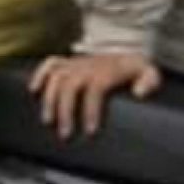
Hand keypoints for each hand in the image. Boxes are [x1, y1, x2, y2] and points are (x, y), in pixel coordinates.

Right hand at [29, 52, 161, 138]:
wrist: (126, 49)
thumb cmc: (134, 67)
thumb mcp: (149, 72)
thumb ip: (150, 81)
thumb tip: (140, 93)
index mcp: (107, 70)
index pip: (95, 89)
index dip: (91, 110)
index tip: (90, 131)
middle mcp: (88, 66)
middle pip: (70, 85)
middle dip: (65, 110)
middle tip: (66, 133)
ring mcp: (76, 63)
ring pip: (56, 77)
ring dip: (50, 99)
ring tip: (48, 120)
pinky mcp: (68, 62)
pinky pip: (50, 63)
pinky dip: (39, 74)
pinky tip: (33, 90)